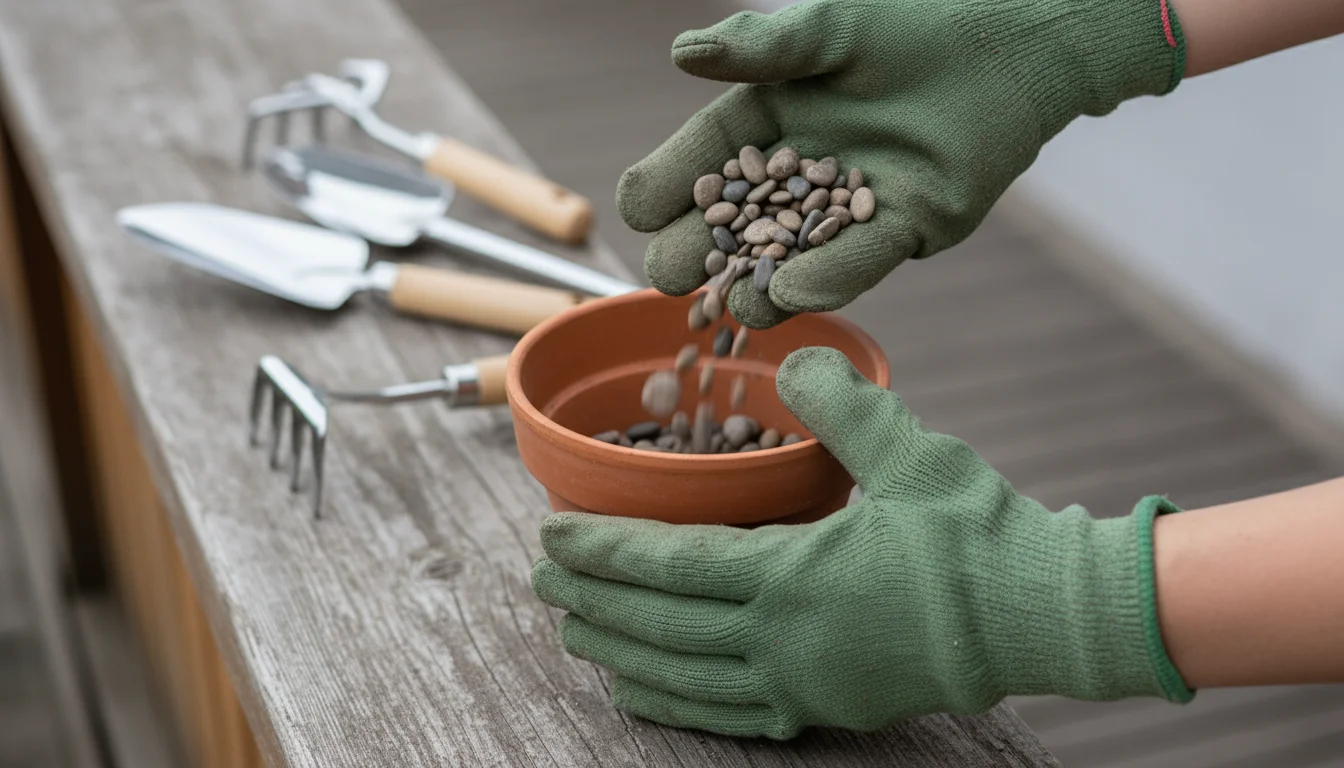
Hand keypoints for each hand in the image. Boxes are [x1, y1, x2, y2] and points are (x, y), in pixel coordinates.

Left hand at [531, 347, 1191, 738]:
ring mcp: (800, 681)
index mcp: (792, 573)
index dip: (604, 552)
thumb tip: (794, 358)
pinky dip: (671, 704)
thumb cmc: (977, 532)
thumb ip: (841, 405)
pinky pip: (727, 714)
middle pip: (660, 623)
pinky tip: (638, 693)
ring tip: (573, 634)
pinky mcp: (824, 707)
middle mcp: (781, 637)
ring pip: (681, 676)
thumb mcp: (910, 450)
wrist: (1039, 615)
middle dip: (593, 601)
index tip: (553, 537)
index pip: (670, 562)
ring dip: (619, 653)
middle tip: (542, 582)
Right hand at [618, 0, 1184, 327]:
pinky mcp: (903, 229)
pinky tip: (795, 292)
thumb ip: (761, 46)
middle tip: (671, 273)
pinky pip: (860, 260)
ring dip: (757, 283)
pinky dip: (827, 277)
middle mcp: (797, 174)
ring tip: (732, 300)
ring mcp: (846, 208)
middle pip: (731, 223)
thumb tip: (681, 53)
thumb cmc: (910, 24)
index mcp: (764, 121)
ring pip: (788, 258)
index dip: (666, 186)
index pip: (699, 160)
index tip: (638, 210)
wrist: (1007, 42)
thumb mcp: (828, 29)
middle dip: (697, 251)